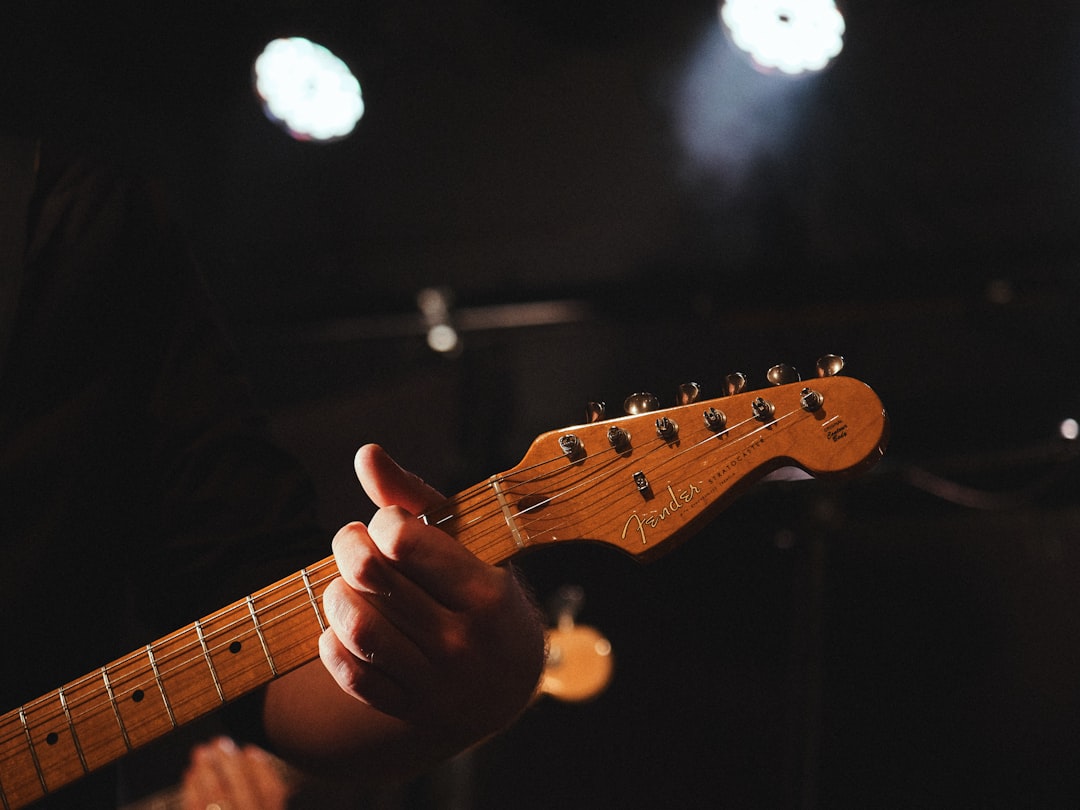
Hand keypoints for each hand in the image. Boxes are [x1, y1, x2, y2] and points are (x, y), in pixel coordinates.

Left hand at [180, 737, 290, 809]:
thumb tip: (252, 756)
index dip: (262, 768)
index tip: (250, 749)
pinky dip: (192, 791)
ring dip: (207, 773)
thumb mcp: (268, 807)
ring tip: (202, 752)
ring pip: (218, 800)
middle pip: (243, 792)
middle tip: (220, 741)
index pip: (272, 792)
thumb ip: (267, 794)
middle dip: (230, 764)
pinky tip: (191, 774)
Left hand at [318, 444, 545, 747]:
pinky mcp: (410, 708)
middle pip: (372, 578)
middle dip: (348, 547)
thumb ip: (412, 497)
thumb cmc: (484, 596)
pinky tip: (343, 626)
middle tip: (352, 541)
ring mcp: (437, 681)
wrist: (509, 684)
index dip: (382, 522)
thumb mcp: (466, 542)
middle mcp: (464, 640)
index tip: (388, 524)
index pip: (403, 541)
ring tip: (345, 584)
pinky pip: (353, 675)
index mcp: (486, 591)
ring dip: (337, 596)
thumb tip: (365, 454)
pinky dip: (335, 644)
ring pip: (358, 629)